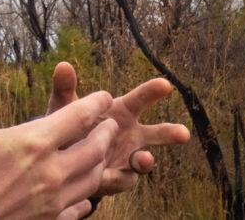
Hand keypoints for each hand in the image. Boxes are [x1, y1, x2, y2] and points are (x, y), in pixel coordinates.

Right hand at [0, 46, 118, 219]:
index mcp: (34, 142)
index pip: (80, 116)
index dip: (96, 103)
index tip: (105, 96)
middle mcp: (51, 172)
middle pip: (95, 149)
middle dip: (105, 133)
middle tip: (110, 124)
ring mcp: (52, 200)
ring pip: (92, 179)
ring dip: (100, 163)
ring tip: (101, 153)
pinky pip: (78, 209)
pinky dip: (85, 200)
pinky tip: (84, 198)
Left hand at [47, 62, 191, 195]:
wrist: (61, 155)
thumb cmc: (69, 124)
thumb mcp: (64, 107)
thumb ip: (64, 88)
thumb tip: (62, 65)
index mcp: (120, 111)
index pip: (140, 99)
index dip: (151, 92)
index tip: (165, 84)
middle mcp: (130, 134)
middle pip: (155, 133)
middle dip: (169, 133)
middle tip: (184, 134)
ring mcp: (127, 157)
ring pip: (143, 161)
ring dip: (145, 161)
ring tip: (143, 159)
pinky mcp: (118, 177)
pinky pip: (123, 179)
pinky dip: (117, 178)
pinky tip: (108, 176)